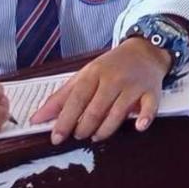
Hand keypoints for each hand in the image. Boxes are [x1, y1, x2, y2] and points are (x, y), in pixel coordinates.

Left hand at [32, 38, 171, 143]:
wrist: (145, 50)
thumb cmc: (111, 66)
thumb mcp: (84, 75)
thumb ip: (61, 97)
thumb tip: (37, 118)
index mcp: (94, 73)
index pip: (76, 100)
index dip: (65, 120)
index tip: (56, 137)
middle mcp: (113, 79)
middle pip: (96, 109)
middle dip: (84, 128)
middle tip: (78, 136)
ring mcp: (133, 86)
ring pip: (118, 113)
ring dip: (105, 130)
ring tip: (96, 136)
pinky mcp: (151, 91)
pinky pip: (150, 107)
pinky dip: (145, 118)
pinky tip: (138, 126)